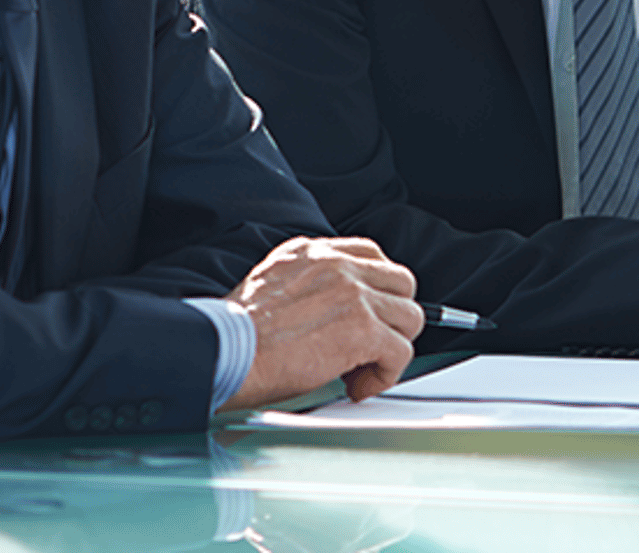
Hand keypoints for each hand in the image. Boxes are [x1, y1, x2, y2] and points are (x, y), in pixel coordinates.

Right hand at [221, 237, 421, 409]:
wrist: (228, 350)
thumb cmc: (239, 332)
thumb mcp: (269, 283)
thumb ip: (306, 284)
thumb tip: (328, 309)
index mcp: (311, 252)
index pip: (370, 254)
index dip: (377, 288)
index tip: (370, 312)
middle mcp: (337, 265)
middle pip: (401, 282)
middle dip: (392, 317)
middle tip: (370, 344)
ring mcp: (353, 295)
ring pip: (410, 317)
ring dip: (391, 348)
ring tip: (361, 369)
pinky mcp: (363, 330)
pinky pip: (400, 351)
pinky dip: (384, 375)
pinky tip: (356, 385)